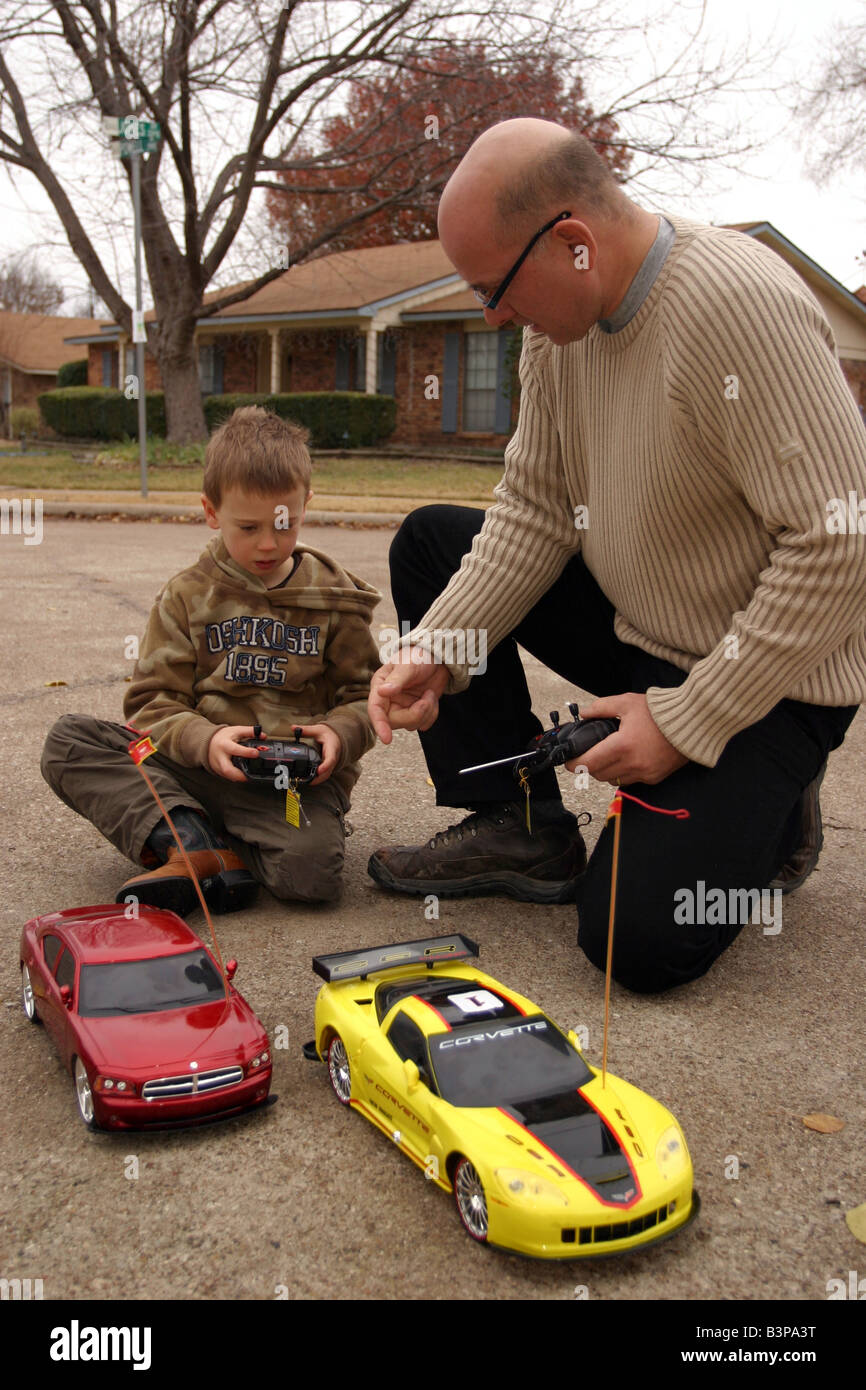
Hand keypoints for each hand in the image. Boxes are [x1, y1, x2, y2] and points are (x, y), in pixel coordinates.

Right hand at [207, 725, 257, 781]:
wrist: (208, 742)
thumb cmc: (223, 737)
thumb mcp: (236, 730)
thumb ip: (250, 732)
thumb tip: (263, 735)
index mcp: (224, 744)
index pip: (235, 749)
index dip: (246, 752)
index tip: (256, 753)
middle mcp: (220, 756)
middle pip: (227, 769)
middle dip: (239, 775)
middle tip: (250, 776)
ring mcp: (218, 765)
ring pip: (227, 776)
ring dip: (238, 778)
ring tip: (248, 777)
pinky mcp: (218, 770)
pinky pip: (226, 777)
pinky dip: (235, 777)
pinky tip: (242, 776)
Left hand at [294, 723, 340, 785]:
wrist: (337, 738)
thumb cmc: (329, 734)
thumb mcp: (318, 729)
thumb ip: (306, 730)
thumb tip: (293, 728)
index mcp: (332, 748)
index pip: (330, 759)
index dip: (325, 766)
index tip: (318, 771)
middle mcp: (333, 758)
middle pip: (328, 771)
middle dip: (319, 778)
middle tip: (309, 782)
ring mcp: (331, 763)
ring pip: (326, 774)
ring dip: (318, 780)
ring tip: (307, 782)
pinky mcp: (328, 766)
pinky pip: (324, 774)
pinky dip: (318, 778)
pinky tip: (310, 780)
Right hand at [368, 653, 449, 743]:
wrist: (437, 658)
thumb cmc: (418, 656)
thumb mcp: (408, 665)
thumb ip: (396, 680)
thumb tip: (382, 692)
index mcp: (380, 687)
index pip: (375, 709)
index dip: (379, 724)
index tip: (387, 739)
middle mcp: (389, 700)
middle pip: (395, 721)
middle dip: (415, 714)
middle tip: (427, 698)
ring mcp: (403, 707)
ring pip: (411, 724)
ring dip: (426, 711)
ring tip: (429, 694)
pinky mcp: (416, 711)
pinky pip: (423, 724)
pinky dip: (432, 714)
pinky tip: (431, 699)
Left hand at [568, 693, 687, 785]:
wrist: (691, 722)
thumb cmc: (660, 712)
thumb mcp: (626, 702)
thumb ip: (602, 707)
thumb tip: (584, 713)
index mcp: (622, 745)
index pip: (589, 763)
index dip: (574, 764)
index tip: (568, 761)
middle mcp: (632, 764)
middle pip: (598, 775)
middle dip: (588, 766)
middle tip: (586, 756)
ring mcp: (644, 773)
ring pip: (612, 780)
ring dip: (605, 771)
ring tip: (606, 756)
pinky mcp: (654, 778)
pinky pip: (629, 781)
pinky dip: (622, 773)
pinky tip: (624, 760)